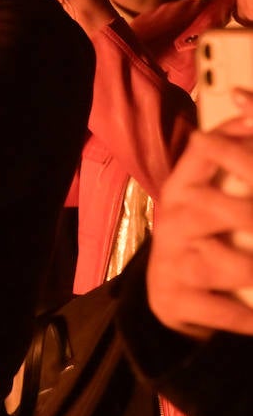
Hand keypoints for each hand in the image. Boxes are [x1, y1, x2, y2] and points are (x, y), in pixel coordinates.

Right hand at [149, 118, 252, 339]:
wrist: (171, 294)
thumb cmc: (204, 233)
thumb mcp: (210, 190)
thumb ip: (231, 149)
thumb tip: (244, 98)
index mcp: (183, 184)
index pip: (205, 153)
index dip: (236, 144)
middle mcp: (172, 217)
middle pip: (216, 209)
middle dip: (252, 218)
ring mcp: (171, 260)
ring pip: (225, 263)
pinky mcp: (174, 299)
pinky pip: (221, 309)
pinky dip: (248, 316)